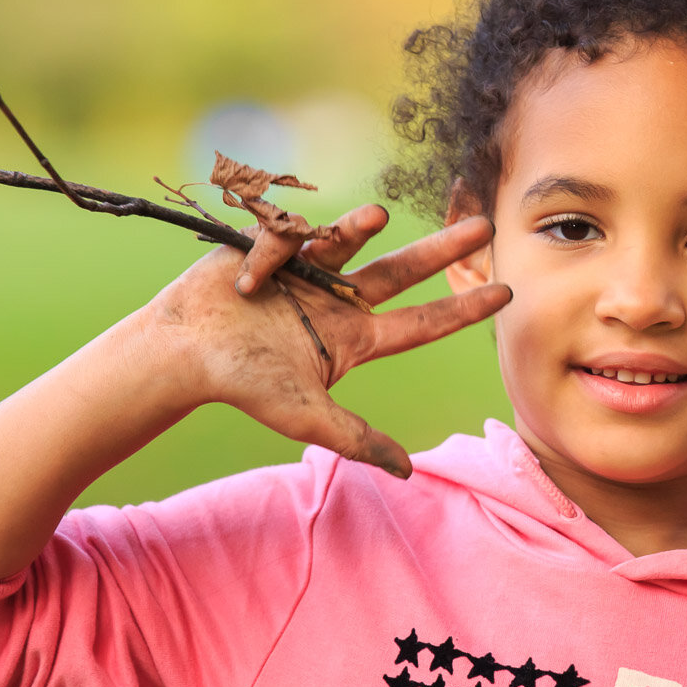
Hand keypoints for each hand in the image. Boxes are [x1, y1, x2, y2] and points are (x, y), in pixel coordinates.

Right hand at [144, 203, 508, 477]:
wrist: (181, 351)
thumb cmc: (242, 385)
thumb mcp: (306, 417)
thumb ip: (357, 438)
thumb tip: (407, 471)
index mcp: (355, 339)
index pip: (421, 324)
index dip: (463, 309)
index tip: (505, 292)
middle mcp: (339, 301)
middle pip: (404, 272)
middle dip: (443, 249)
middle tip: (485, 225)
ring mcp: (310, 271)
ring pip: (349, 239)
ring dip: (362, 226)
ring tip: (376, 215)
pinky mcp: (277, 246)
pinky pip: (291, 234)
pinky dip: (276, 250)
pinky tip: (248, 281)